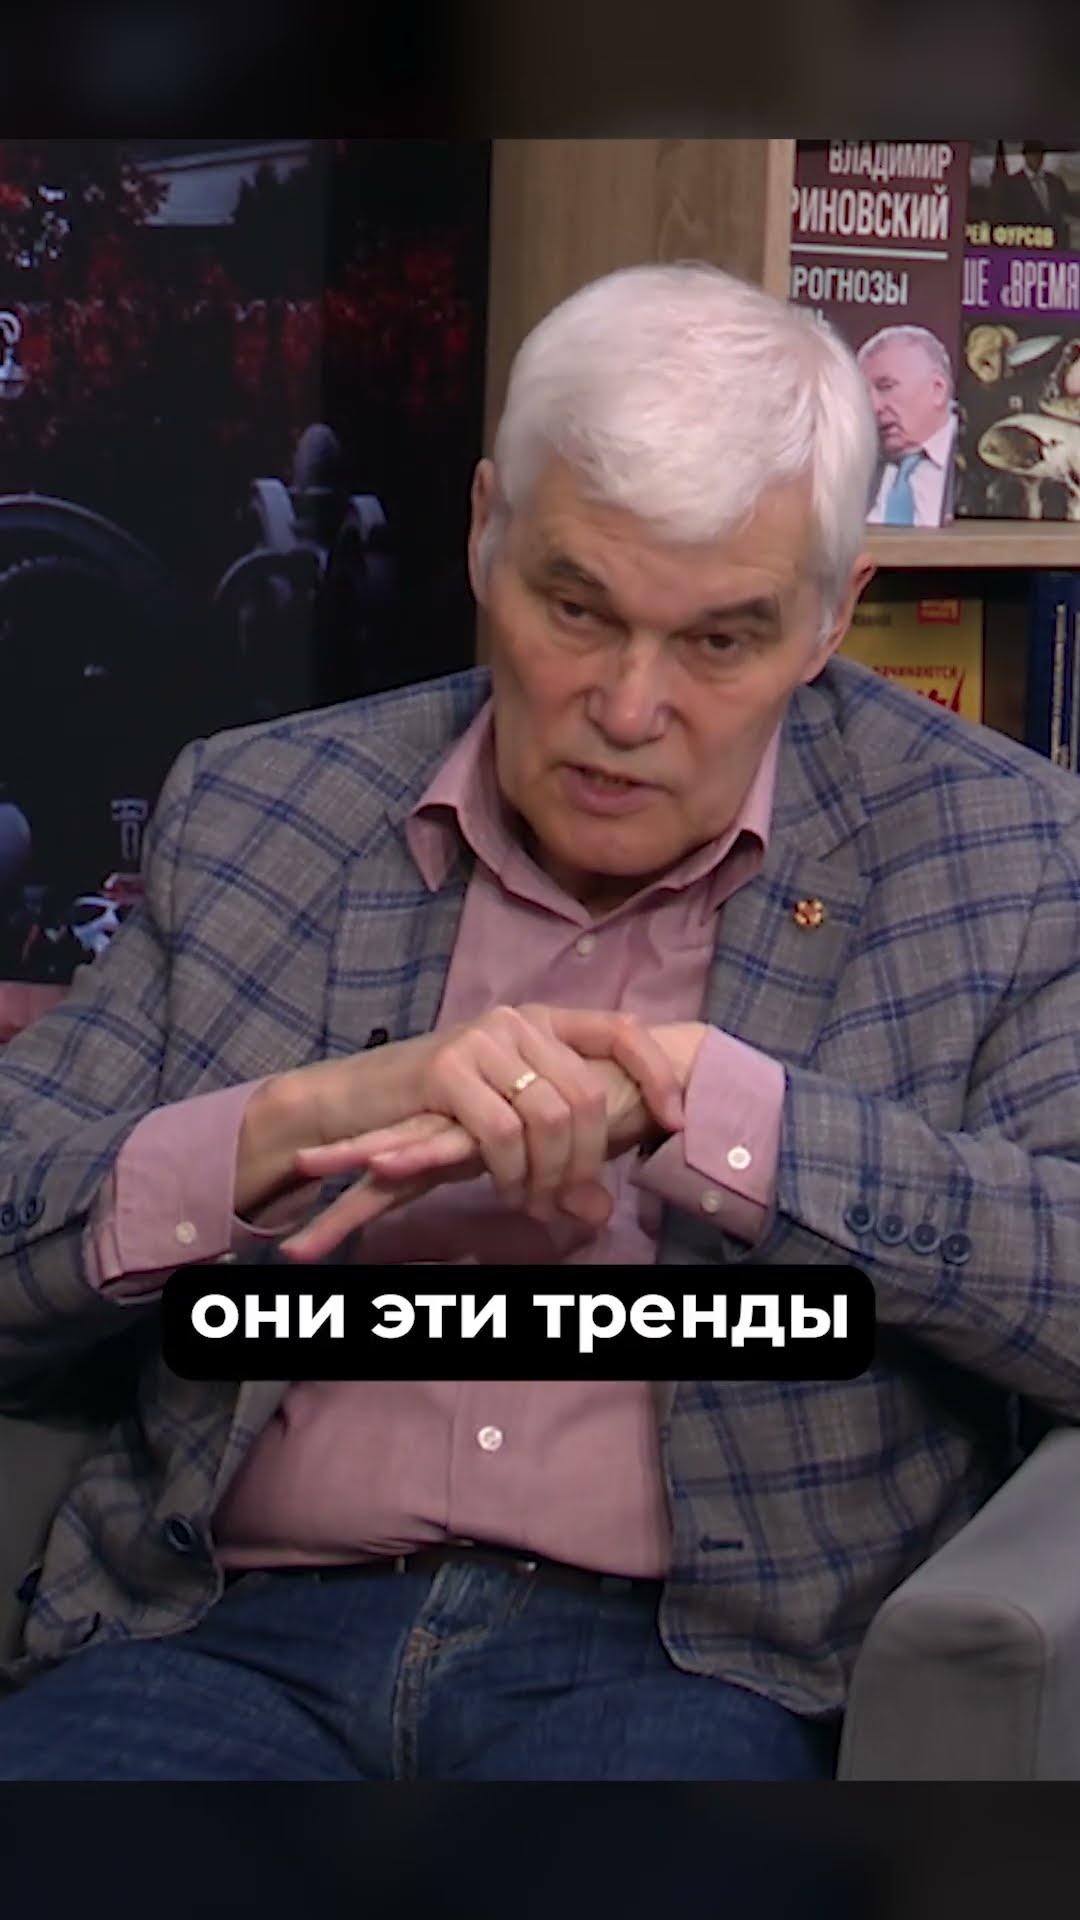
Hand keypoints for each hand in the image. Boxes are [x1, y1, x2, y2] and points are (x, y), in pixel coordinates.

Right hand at [275, 1011, 686, 1260]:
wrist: (355, 1101)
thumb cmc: (439, 1114)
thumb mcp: (511, 1122)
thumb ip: (560, 1150)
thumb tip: (601, 1210)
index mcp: (542, 1021)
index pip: (622, 1030)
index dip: (658, 1076)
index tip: (676, 1125)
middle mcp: (516, 1021)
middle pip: (588, 1094)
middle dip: (587, 1162)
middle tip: (569, 1204)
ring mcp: (481, 1040)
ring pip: (551, 1117)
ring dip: (549, 1176)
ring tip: (535, 1204)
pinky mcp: (446, 1069)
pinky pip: (503, 1132)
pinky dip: (511, 1172)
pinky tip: (505, 1188)